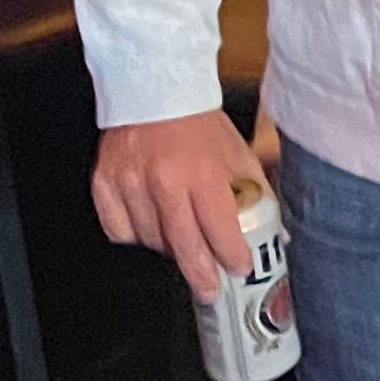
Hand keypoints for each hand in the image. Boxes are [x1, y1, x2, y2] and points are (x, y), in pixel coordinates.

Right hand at [90, 109, 267, 298]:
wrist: (154, 90)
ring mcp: (129, 184)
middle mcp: (163, 181)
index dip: (231, 255)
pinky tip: (152, 234)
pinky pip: (119, 230)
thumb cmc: (199, 124)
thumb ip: (253, 193)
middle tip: (210, 290)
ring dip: (169, 251)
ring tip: (185, 249)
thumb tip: (275, 230)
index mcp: (202, 172)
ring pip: (149, 241)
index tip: (239, 269)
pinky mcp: (104, 184)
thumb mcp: (238, 154)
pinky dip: (136, 237)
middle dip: (200, 274)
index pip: (218, 229)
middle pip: (182, 245)